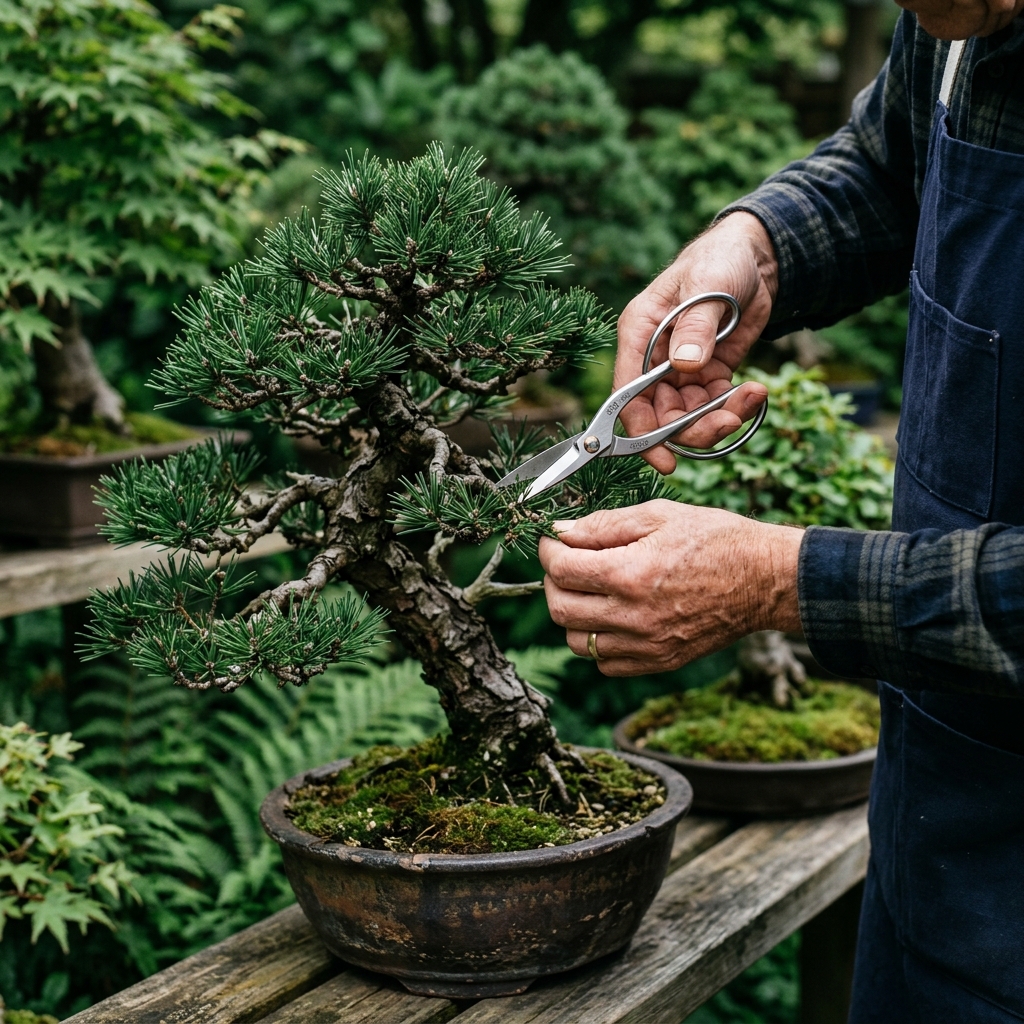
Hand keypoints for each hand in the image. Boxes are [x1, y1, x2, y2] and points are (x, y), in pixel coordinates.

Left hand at [538, 500, 802, 676]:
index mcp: (630, 574)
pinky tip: (613, 617)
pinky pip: (606, 663)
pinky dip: (599, 642)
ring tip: (590, 592)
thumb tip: (562, 532)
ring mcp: (646, 644)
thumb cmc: (716, 540)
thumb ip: (604, 524)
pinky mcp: (659, 661)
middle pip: (560, 609)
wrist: (763, 580)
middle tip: (567, 565)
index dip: (547, 552)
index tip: (552, 542)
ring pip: (578, 643)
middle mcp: (634, 615)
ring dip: (573, 616)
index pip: (561, 570)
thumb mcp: (659, 515)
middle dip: (553, 583)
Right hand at [616, 212, 778, 473]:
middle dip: (692, 428)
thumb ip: (695, 326)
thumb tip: (685, 365)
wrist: (755, 258)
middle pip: (660, 415)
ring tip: (750, 399)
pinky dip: (735, 406)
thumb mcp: (706, 286)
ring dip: (718, 418)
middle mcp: (655, 359)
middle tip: (728, 422)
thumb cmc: (719, 261)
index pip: (628, 395)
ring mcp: (681, 370)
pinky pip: (714, 404)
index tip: (664, 459)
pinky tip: (756, 391)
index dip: (641, 432)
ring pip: (689, 416)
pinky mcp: (708, 374)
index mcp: (639, 336)